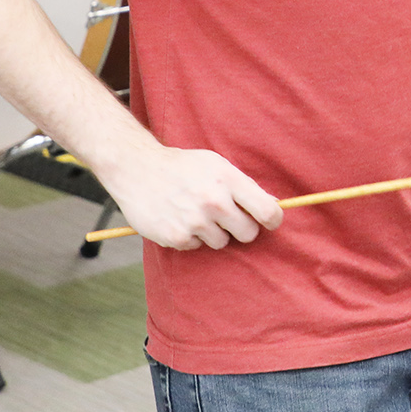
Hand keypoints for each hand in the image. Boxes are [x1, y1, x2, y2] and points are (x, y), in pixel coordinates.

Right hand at [105, 145, 282, 249]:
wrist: (137, 169)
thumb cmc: (182, 166)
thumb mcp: (216, 165)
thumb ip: (243, 185)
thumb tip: (274, 205)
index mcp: (228, 180)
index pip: (267, 211)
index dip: (273, 220)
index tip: (269, 221)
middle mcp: (214, 201)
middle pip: (248, 233)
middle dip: (242, 228)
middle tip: (227, 217)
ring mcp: (195, 221)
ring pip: (222, 242)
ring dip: (213, 232)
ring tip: (195, 213)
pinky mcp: (177, 237)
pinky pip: (197, 246)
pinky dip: (190, 237)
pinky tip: (178, 218)